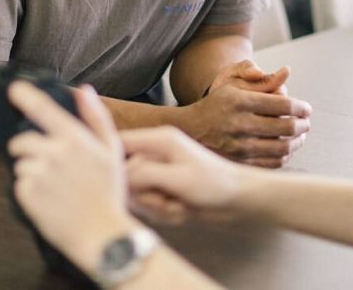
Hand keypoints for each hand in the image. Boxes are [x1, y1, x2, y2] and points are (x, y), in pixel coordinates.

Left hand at [7, 82, 141, 270]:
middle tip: (49, 166)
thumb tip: (84, 90)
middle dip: (28, 149)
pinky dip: (30, 191)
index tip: (13, 88)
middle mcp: (53, 152)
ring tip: (55, 188)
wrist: (102, 235)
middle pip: (22, 141)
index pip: (42, 109)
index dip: (25, 95)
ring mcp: (38, 174)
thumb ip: (96, 117)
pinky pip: (20, 185)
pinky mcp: (27, 195)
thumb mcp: (112, 150)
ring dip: (31, 172)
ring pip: (21, 164)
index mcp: (74, 138)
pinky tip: (49, 200)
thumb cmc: (109, 192)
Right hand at [123, 126, 245, 223]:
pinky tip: (184, 210)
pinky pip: (150, 206)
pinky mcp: (164, 189)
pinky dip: (165, 213)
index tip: (120, 185)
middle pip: (126, 176)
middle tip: (169, 199)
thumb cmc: (214, 184)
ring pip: (137, 194)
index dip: (113, 164)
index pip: (119, 143)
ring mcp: (160, 172)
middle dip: (146, 195)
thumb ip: (144, 175)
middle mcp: (156, 153)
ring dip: (157, 207)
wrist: (239, 200)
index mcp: (160, 140)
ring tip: (181, 204)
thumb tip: (119, 178)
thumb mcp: (178, 178)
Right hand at [183, 61, 310, 167]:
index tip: (307, 109)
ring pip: (283, 147)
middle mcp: (241, 124)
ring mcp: (240, 146)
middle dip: (303, 124)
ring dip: (298, 141)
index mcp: (241, 101)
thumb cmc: (217, 104)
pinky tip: (286, 148)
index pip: (284, 104)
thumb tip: (286, 72)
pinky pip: (273, 162)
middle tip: (306, 122)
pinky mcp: (240, 163)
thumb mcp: (233, 85)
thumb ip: (262, 81)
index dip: (301, 107)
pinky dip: (285, 155)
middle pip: (287, 127)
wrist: (191, 130)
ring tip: (300, 136)